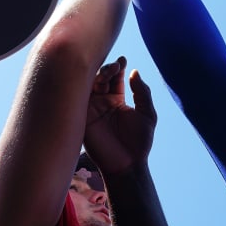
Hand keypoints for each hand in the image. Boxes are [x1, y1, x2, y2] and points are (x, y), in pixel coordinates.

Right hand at [83, 57, 156, 177]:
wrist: (127, 165)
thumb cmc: (140, 142)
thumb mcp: (148, 114)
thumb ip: (142, 93)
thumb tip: (135, 72)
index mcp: (117, 99)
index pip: (115, 77)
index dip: (118, 66)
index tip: (123, 61)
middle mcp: (102, 101)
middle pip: (100, 78)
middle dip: (106, 69)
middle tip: (115, 67)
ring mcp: (90, 109)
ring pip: (88, 86)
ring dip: (96, 76)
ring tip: (107, 72)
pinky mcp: (82, 119)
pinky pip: (77, 101)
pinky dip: (79, 89)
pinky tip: (86, 81)